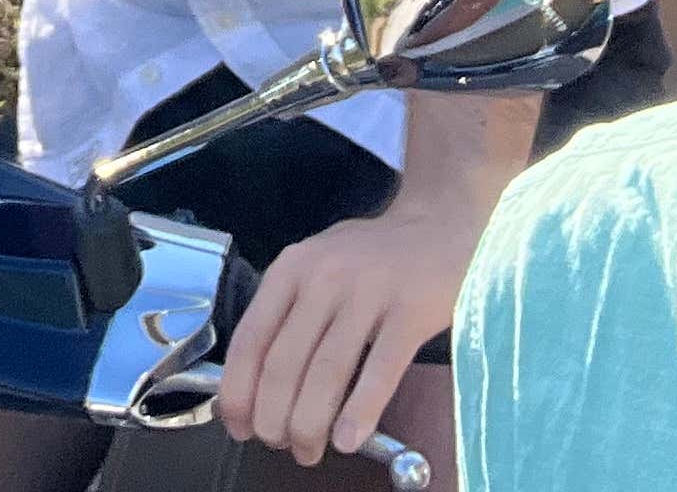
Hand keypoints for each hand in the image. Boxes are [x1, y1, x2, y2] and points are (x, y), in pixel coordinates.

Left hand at [215, 198, 481, 469]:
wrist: (439, 225)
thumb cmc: (371, 257)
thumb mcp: (316, 267)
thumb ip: (287, 313)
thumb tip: (256, 385)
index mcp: (291, 269)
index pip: (251, 338)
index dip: (239, 390)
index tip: (237, 425)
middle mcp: (323, 277)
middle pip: (285, 362)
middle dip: (274, 417)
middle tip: (277, 445)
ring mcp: (368, 292)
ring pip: (328, 371)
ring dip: (310, 422)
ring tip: (308, 451)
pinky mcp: (410, 310)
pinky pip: (380, 369)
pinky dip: (360, 410)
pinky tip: (348, 438)